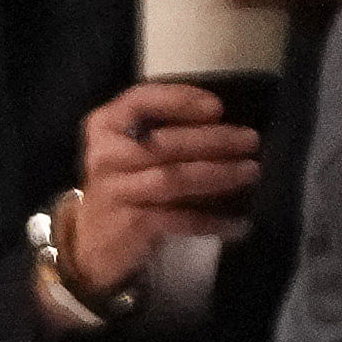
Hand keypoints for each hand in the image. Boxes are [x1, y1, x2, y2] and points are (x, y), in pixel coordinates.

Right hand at [60, 83, 265, 296]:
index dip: (180, 100)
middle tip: (250, 140)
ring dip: (218, 174)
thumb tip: (224, 125)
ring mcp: (117, 191)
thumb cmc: (123, 185)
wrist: (91, 241)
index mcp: (106, 126)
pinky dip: (211, 220)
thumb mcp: (129, 150)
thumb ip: (162, 132)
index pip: (141, 100)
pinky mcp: (132, 224)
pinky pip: (179, 219)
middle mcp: (106, 154)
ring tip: (251, 171)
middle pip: (165, 142)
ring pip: (174, 178)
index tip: (217, 107)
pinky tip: (238, 223)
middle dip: (213, 140)